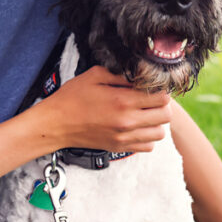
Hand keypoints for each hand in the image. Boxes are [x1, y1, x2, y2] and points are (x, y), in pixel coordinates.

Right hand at [34, 65, 171, 152]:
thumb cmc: (73, 97)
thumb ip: (120, 74)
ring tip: (144, 113)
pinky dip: (147, 137)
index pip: (161, 97)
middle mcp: (127, 121)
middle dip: (161, 105)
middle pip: (165, 116)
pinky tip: (136, 127)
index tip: (151, 87)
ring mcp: (124, 137)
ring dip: (156, 122)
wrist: (56, 124)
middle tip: (149, 99)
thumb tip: (139, 74)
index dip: (160, 90)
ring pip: (160, 133)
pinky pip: (148, 146)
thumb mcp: (94, 75)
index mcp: (123, 100)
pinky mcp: (120, 147)